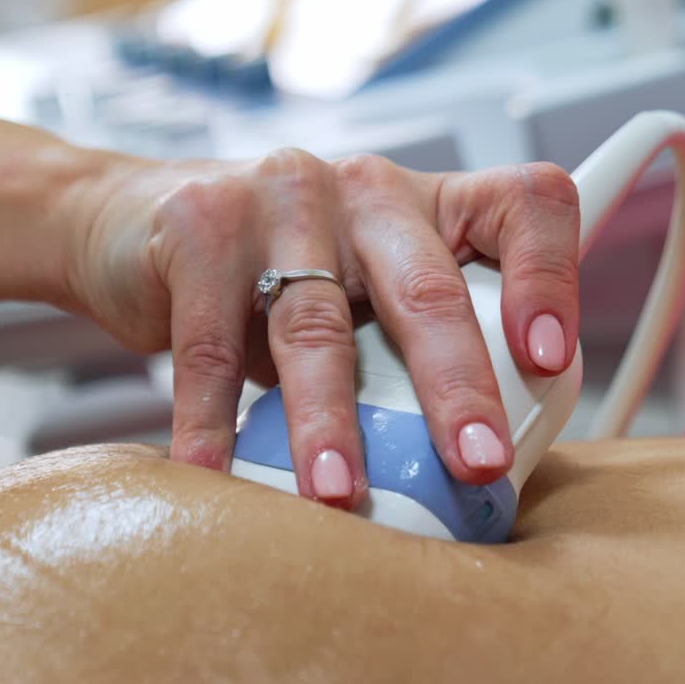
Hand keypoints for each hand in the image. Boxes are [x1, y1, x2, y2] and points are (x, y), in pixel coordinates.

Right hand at [62, 149, 580, 504]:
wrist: (134, 218)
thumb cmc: (279, 274)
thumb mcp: (364, 293)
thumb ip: (411, 353)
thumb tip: (474, 478)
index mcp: (431, 201)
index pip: (524, 205)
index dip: (550, 276)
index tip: (550, 360)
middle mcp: (367, 187)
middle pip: (426, 286)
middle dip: (456, 386)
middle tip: (476, 465)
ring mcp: (282, 198)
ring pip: (318, 326)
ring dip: (331, 422)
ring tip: (341, 495)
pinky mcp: (200, 227)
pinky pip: (214, 345)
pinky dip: (215, 421)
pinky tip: (218, 474)